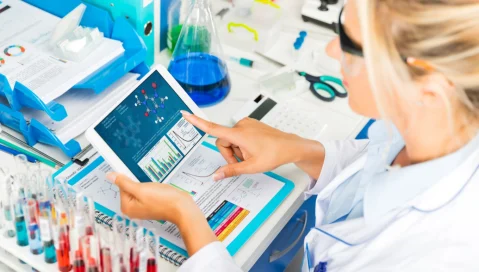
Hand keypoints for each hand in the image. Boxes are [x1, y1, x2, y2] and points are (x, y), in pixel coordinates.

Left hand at [106, 173, 217, 255]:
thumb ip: (124, 182)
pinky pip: (146, 193)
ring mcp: (142, 208)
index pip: (122, 186)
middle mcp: (132, 210)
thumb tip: (109, 176)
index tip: (140, 180)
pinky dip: (152, 189)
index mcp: (127, 207)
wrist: (182, 207)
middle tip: (151, 187)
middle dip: (140, 183)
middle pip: (130, 188)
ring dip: (147, 185)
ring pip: (139, 189)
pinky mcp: (151, 205)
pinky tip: (159, 191)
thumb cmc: (163, 200)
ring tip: (156, 189)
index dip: (131, 180)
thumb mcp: (141, 189)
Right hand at [182, 111, 324, 178]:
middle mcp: (241, 126)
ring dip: (236, 150)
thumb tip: (216, 175)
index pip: (213, 128)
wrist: (290, 146)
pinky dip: (242, 145)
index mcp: (239, 134)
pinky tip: (254, 150)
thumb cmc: (274, 154)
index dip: (197, 122)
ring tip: (251, 156)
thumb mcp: (251, 167)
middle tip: (242, 163)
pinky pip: (239, 136)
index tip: (186, 114)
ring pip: (231, 140)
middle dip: (228, 153)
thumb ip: (231, 170)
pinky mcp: (250, 125)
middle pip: (222, 141)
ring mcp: (246, 124)